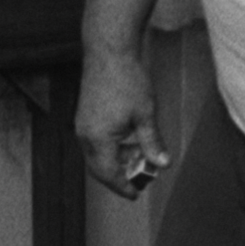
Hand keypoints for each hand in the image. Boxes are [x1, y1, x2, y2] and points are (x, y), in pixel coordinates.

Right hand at [75, 47, 168, 199]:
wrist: (109, 51)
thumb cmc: (126, 79)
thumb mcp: (145, 114)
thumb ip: (152, 142)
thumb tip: (162, 163)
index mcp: (98, 138)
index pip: (108, 174)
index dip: (122, 186)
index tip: (135, 194)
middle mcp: (85, 134)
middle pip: (99, 168)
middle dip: (119, 176)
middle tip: (140, 179)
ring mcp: (82, 124)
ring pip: (97, 154)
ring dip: (116, 160)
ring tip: (140, 155)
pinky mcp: (85, 115)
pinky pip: (95, 141)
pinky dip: (111, 147)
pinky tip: (129, 140)